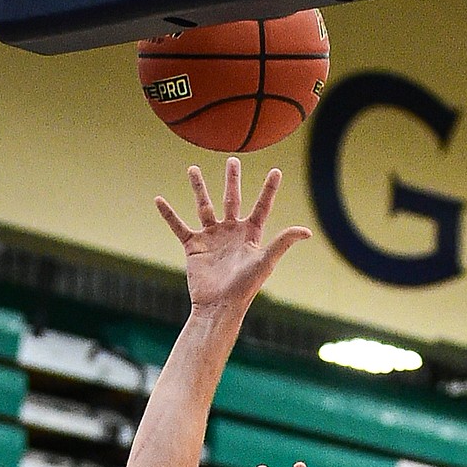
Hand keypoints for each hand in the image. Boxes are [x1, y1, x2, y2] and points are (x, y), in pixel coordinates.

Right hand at [156, 158, 308, 316]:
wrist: (219, 306)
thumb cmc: (245, 287)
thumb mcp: (266, 261)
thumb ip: (283, 242)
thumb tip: (307, 232)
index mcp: (250, 234)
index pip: (261, 207)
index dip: (269, 190)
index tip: (276, 171)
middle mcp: (231, 232)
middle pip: (231, 199)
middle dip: (232, 180)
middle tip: (233, 160)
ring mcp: (211, 238)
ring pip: (204, 206)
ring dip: (199, 188)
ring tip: (193, 168)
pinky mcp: (193, 246)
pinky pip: (178, 226)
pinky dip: (168, 214)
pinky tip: (158, 200)